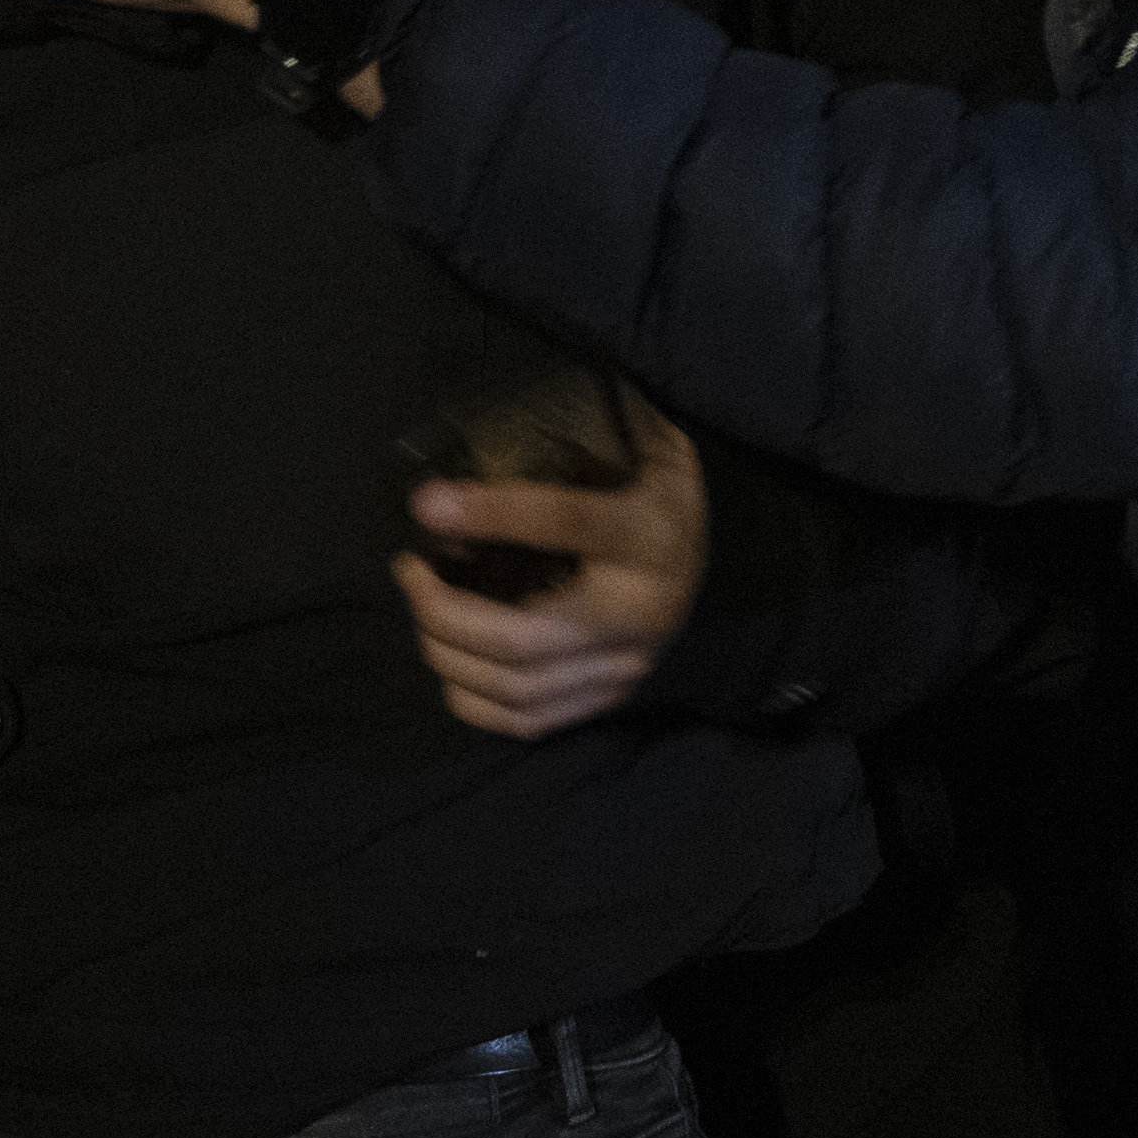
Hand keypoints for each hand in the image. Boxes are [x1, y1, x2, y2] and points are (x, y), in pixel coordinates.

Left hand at [394, 384, 709, 736]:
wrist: (728, 545)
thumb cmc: (658, 481)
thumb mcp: (644, 438)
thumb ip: (589, 425)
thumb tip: (501, 415)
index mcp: (651, 534)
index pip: (566, 523)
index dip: (491, 513)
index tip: (425, 503)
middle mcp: (643, 611)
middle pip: (524, 638)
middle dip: (444, 613)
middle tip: (409, 569)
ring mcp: (628, 664)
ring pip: (518, 688)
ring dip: (447, 654)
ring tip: (421, 607)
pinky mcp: (614, 695)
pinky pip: (529, 721)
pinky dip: (473, 699)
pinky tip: (448, 656)